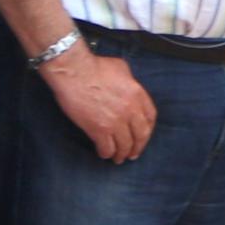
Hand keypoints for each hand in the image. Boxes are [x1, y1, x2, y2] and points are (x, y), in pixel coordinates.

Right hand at [41, 49, 155, 161]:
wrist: (74, 71)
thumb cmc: (94, 66)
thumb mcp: (121, 68)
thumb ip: (130, 82)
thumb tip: (129, 89)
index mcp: (137, 95)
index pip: (150, 117)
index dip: (148, 129)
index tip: (143, 134)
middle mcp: (130, 110)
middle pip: (141, 135)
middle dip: (138, 147)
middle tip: (133, 153)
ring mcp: (115, 121)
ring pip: (124, 145)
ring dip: (122, 154)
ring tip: (118, 158)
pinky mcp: (99, 129)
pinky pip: (107, 148)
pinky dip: (106, 153)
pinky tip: (104, 153)